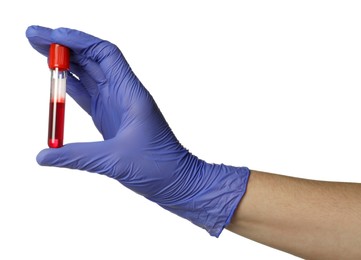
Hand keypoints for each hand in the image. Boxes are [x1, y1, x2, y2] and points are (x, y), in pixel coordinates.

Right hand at [26, 25, 249, 236]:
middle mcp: (124, 94)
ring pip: (88, 74)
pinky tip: (54, 79)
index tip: (52, 35)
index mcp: (131, 94)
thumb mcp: (116, 161)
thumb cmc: (159, 167)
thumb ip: (77, 157)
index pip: (105, 54)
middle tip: (34, 35)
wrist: (177, 180)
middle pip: (92, 59)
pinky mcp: (110, 119)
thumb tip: (43, 157)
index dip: (79, 40)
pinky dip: (70, 85)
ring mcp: (116, 105)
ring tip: (38, 49)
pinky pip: (87, 95)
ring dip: (64, 62)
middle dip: (64, 46)